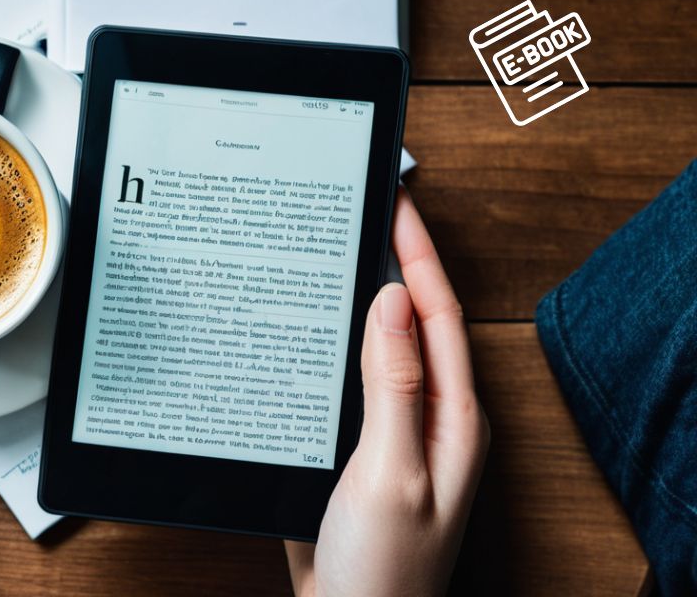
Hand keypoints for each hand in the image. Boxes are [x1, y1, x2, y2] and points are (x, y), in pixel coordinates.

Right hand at [284, 189, 489, 596]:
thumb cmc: (385, 570)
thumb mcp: (391, 472)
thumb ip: (395, 386)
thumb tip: (393, 303)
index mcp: (453, 419)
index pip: (439, 315)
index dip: (418, 255)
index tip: (396, 203)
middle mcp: (430, 419)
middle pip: (415, 322)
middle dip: (395, 262)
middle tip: (367, 210)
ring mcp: (395, 434)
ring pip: (380, 347)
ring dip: (361, 299)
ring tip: (340, 250)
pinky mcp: (358, 449)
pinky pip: (350, 380)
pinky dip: (332, 344)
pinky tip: (311, 328)